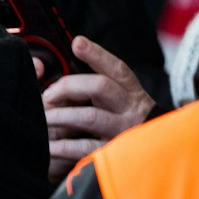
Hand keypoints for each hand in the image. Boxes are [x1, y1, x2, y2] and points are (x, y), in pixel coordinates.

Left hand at [40, 36, 155, 178]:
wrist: (155, 155)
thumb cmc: (124, 122)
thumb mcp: (119, 100)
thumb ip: (97, 87)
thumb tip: (70, 60)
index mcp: (131, 92)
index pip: (116, 68)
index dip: (96, 54)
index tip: (77, 43)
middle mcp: (130, 108)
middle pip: (100, 87)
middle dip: (69, 87)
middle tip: (48, 95)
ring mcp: (122, 131)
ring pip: (89, 117)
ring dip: (60, 116)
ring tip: (43, 118)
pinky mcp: (112, 153)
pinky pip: (83, 148)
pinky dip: (62, 146)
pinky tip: (48, 145)